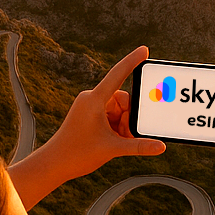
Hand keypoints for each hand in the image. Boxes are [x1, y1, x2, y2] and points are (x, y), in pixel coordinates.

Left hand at [10, 46, 164, 207]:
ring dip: (124, 125)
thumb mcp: (112, 148)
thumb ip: (139, 146)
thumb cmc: (77, 154)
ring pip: (119, 110)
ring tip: (117, 141)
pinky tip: (114, 140)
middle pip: (123, 100)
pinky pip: (112, 116)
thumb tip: (161, 147)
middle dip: (129, 118)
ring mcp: (91, 107)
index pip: (118, 75)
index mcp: (94, 99)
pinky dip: (117, 127)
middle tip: (124, 135)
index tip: (145, 50)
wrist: (54, 164)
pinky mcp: (90, 115)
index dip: (132, 61)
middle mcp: (92, 99)